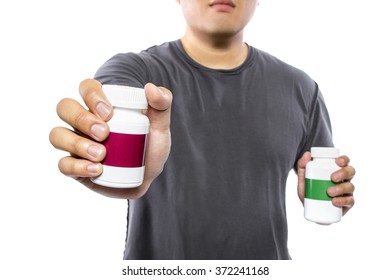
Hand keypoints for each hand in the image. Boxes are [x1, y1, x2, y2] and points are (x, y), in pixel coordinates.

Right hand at [49, 79, 172, 198]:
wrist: (146, 177)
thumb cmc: (150, 147)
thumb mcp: (160, 127)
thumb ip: (162, 106)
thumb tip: (151, 87)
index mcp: (100, 106)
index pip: (86, 88)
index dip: (92, 95)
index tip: (109, 112)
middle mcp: (83, 122)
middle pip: (65, 107)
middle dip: (82, 118)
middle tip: (104, 133)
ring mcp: (75, 143)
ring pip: (57, 135)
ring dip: (77, 143)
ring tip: (101, 154)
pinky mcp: (74, 167)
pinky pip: (63, 164)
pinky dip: (77, 166)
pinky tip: (96, 170)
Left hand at [297, 152, 354, 215]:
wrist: (310, 210)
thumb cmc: (309, 191)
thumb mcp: (304, 179)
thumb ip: (302, 166)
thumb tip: (307, 154)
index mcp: (336, 171)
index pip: (345, 162)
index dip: (344, 159)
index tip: (338, 161)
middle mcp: (344, 179)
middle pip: (351, 172)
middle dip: (343, 173)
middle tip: (332, 178)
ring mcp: (347, 192)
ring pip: (351, 186)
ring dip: (341, 188)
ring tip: (329, 192)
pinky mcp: (347, 204)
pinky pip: (350, 201)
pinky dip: (342, 201)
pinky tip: (334, 201)